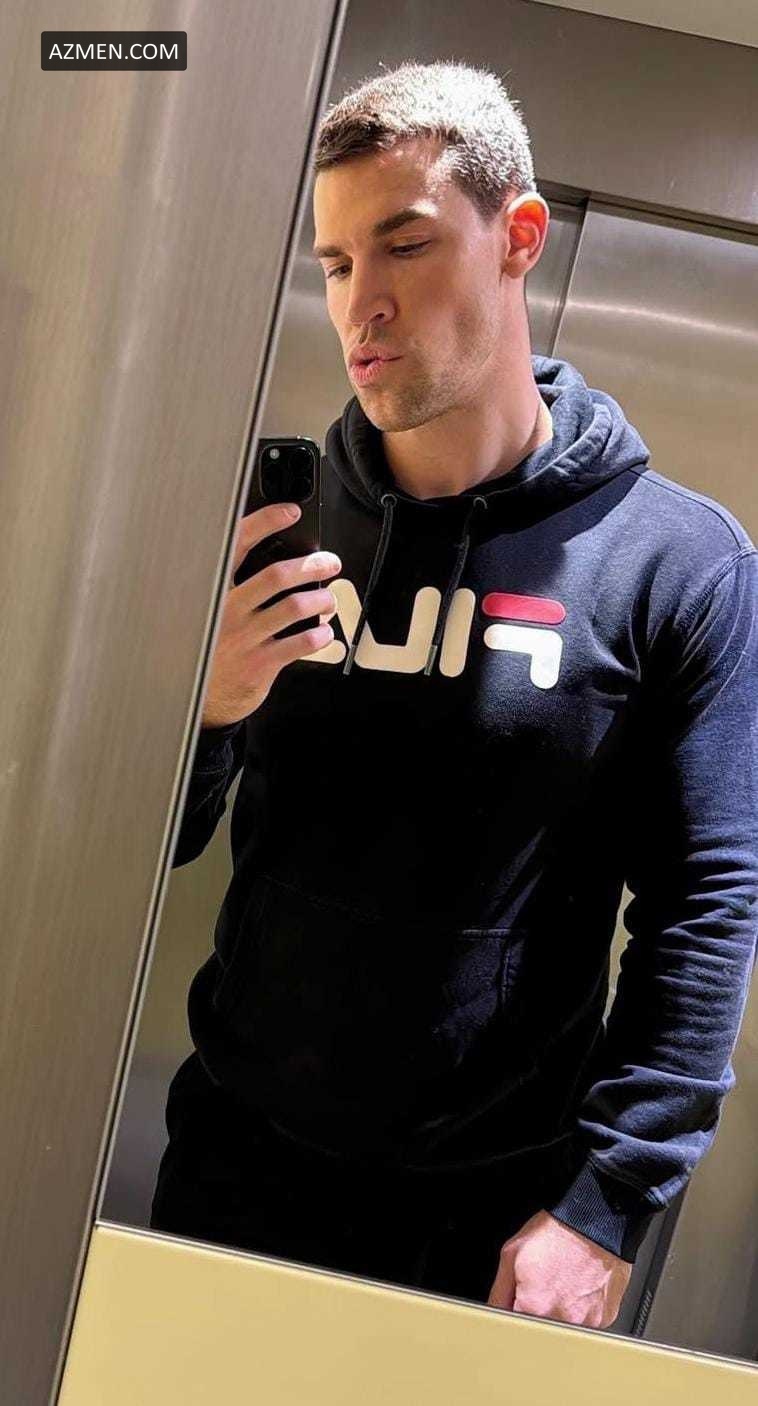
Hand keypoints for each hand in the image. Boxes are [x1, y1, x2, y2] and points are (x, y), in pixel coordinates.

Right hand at [201, 502, 340, 727]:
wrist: (194, 697)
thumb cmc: (209, 648)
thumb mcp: (207, 612)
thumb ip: (234, 587)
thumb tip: (279, 563)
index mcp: (213, 591)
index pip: (237, 545)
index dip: (266, 522)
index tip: (289, 513)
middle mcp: (226, 611)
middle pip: (276, 576)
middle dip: (311, 565)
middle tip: (329, 563)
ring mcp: (243, 638)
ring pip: (293, 608)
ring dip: (320, 600)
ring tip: (329, 599)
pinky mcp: (258, 664)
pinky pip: (299, 644)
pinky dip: (319, 636)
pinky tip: (324, 633)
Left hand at [487, 1209, 632, 1328]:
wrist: (594, 1221)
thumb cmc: (557, 1232)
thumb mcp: (512, 1253)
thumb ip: (499, 1292)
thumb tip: (494, 1312)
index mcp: (535, 1307)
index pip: (515, 1328)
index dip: (514, 1312)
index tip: (517, 1301)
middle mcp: (563, 1320)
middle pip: (541, 1329)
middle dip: (536, 1312)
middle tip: (542, 1285)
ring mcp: (588, 1322)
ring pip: (564, 1327)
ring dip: (559, 1311)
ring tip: (562, 1283)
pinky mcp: (605, 1317)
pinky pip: (586, 1320)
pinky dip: (580, 1307)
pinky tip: (578, 1285)